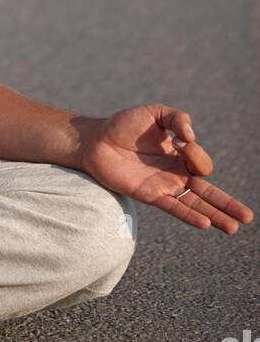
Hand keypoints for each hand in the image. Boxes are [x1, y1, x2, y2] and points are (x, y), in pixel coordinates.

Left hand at [78, 105, 253, 232]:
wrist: (96, 140)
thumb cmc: (124, 124)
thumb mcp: (155, 113)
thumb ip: (176, 119)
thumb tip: (190, 136)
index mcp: (179, 155)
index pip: (201, 162)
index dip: (196, 153)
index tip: (182, 140)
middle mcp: (174, 174)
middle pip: (207, 192)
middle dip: (227, 204)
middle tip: (248, 217)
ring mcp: (163, 186)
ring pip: (195, 205)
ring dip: (215, 216)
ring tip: (234, 227)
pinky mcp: (149, 195)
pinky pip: (174, 208)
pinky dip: (190, 216)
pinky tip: (205, 224)